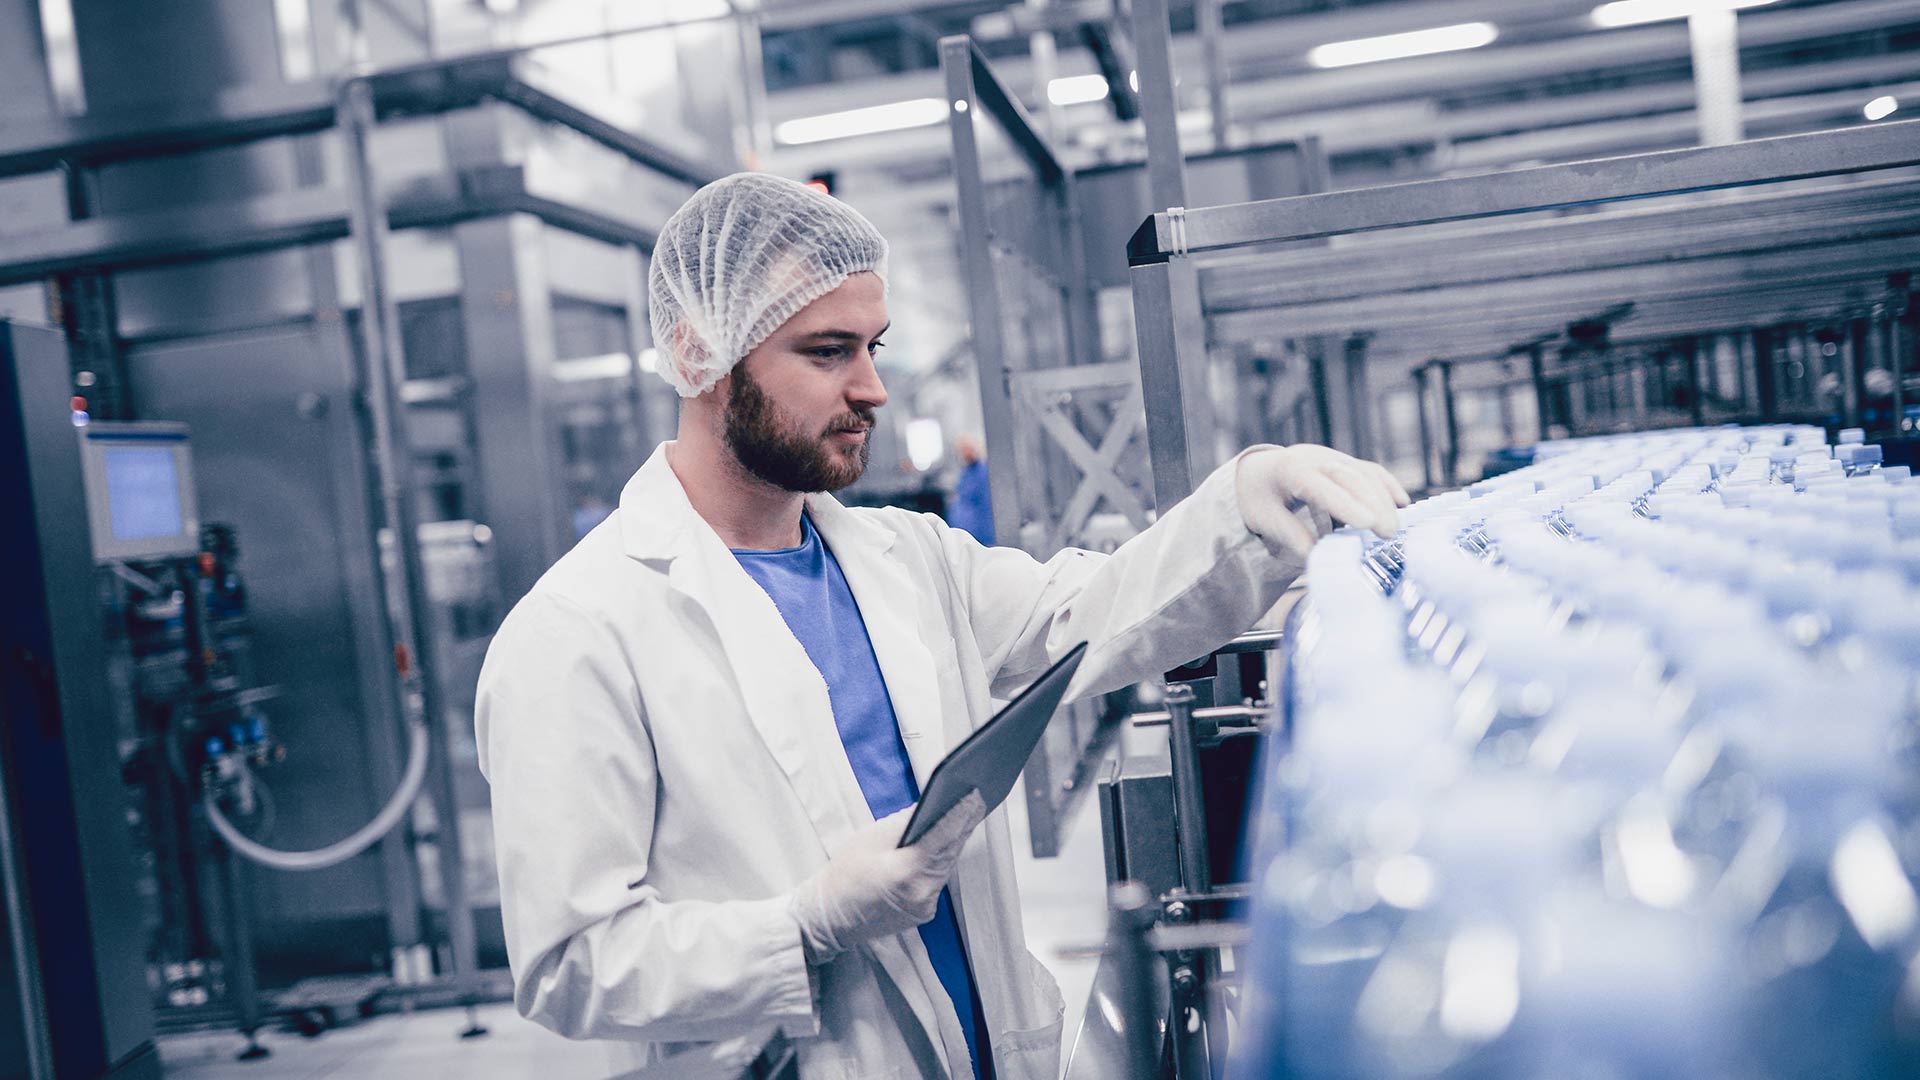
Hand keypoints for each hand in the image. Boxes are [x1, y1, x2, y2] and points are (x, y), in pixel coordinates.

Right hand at [788, 791, 987, 963]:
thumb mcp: (869, 838)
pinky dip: (942, 863)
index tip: (973, 797)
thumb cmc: (844, 875)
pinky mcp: (924, 913)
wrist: (830, 917)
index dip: (960, 814)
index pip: (943, 836)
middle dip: (963, 825)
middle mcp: (921, 892)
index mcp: (906, 871)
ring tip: (966, 818)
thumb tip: (930, 806)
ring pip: (946, 867)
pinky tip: (946, 846)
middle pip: (949, 852)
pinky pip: (938, 882)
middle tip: (976, 801)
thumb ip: (904, 822)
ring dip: (954, 844)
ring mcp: (925, 906)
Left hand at [1236, 444, 1409, 556]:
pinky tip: (1401, 503)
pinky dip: (1386, 486)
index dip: (1344, 504)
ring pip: (1364, 472)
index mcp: (1288, 471)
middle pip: (1348, 476)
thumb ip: (1292, 537)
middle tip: (1388, 533)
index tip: (1366, 524)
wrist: (1257, 472)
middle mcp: (1313, 458)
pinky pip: (1370, 470)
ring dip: (1383, 499)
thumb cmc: (1261, 499)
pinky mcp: (1344, 461)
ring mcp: (1331, 457)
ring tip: (1394, 529)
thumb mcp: (1266, 520)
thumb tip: (1319, 558)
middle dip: (1373, 504)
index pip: (1319, 486)